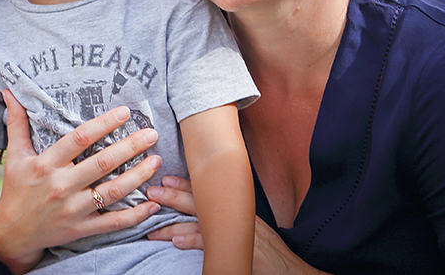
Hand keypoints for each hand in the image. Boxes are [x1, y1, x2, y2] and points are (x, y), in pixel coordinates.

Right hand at [0, 90, 161, 273]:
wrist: (11, 234)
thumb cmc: (16, 189)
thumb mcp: (15, 155)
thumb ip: (17, 122)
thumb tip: (10, 91)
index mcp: (46, 164)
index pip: (79, 139)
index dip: (103, 124)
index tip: (125, 112)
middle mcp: (60, 186)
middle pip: (102, 163)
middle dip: (130, 147)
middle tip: (152, 133)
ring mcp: (73, 210)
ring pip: (113, 192)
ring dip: (138, 176)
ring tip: (157, 160)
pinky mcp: (81, 229)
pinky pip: (114, 223)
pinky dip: (136, 215)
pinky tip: (153, 204)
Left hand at [147, 177, 330, 274]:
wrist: (293, 269)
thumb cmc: (270, 251)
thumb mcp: (251, 228)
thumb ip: (230, 220)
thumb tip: (206, 217)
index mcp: (236, 210)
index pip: (207, 193)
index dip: (185, 185)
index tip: (166, 179)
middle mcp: (234, 217)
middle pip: (198, 203)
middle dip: (172, 197)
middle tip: (151, 191)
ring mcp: (236, 234)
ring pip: (198, 225)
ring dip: (173, 224)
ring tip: (154, 226)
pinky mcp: (237, 251)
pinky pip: (210, 245)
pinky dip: (191, 242)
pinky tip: (176, 242)